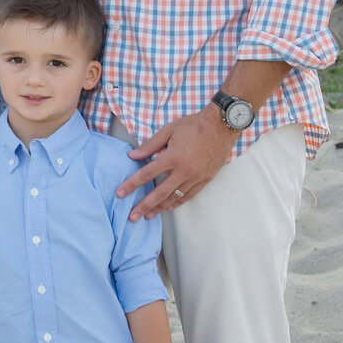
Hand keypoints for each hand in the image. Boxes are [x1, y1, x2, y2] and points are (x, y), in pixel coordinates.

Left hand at [116, 108, 233, 219]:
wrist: (222, 125)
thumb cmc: (194, 125)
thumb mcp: (169, 130)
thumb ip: (150, 145)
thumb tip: (133, 155)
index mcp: (173, 157)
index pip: (147, 174)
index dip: (131, 185)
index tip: (120, 193)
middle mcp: (184, 170)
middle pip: (160, 193)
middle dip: (144, 206)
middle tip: (133, 216)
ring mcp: (196, 176)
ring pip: (175, 197)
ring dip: (160, 208)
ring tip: (148, 216)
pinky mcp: (206, 179)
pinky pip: (189, 195)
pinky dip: (178, 203)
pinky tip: (169, 207)